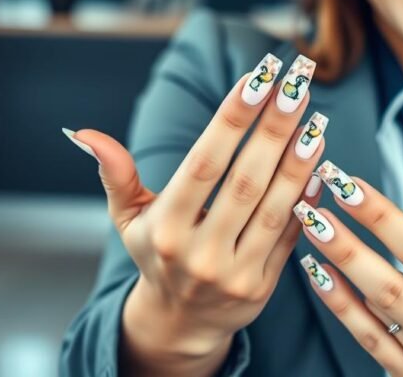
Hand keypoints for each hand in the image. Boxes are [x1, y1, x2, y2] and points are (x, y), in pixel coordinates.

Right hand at [64, 54, 324, 365]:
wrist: (182, 322)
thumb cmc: (157, 253)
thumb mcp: (128, 217)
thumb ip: (116, 173)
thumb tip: (84, 133)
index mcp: (166, 229)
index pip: (204, 165)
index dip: (232, 121)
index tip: (258, 79)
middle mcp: (200, 253)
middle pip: (245, 180)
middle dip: (274, 129)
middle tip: (296, 84)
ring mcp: (235, 272)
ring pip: (275, 207)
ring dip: (299, 160)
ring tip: (315, 118)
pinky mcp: (264, 285)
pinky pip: (292, 234)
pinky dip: (307, 196)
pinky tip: (319, 159)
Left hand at [294, 167, 402, 376]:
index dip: (383, 217)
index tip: (352, 186)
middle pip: (387, 280)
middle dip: (346, 236)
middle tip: (315, 197)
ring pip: (372, 311)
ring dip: (337, 266)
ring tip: (307, 227)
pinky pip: (371, 343)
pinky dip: (342, 309)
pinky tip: (319, 278)